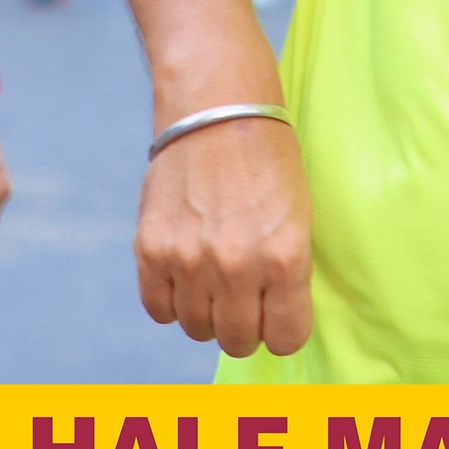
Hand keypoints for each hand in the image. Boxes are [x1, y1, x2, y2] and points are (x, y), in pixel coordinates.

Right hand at [135, 115, 310, 359]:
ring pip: (197, 328)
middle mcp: (236, 265)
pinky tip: (184, 272)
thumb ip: (286, 273)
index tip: (277, 315)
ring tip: (213, 275)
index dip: (283, 328)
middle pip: (237, 340)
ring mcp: (189, 260)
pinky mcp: (150, 250)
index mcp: (285, 257)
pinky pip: (159, 309)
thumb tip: (273, 322)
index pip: (286, 337)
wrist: (217, 107)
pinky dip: (172, 299)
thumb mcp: (298, 216)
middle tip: (244, 295)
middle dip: (244, 325)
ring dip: (206, 311)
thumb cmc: (267, 159)